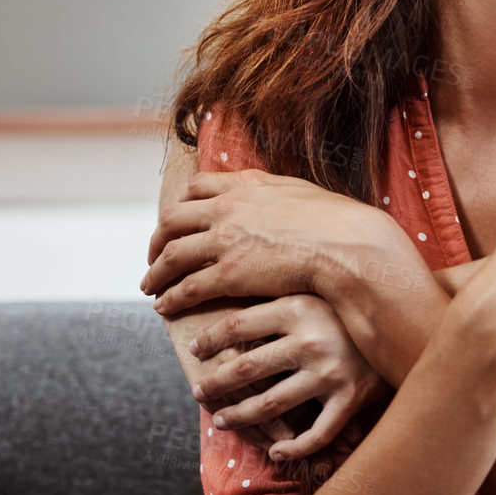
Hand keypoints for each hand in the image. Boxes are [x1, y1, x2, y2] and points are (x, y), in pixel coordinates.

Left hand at [141, 169, 419, 319]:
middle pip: (172, 220)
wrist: (345, 245)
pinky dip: (171, 297)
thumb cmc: (334, 221)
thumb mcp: (297, 190)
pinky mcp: (228, 275)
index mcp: (243, 187)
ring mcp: (224, 241)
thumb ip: (272, 189)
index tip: (177, 221)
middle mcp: (226, 209)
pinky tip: (165, 307)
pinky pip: (187, 287)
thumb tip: (265, 189)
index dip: (182, 206)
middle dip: (157, 240)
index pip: (196, 188)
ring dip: (155, 272)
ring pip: (171, 255)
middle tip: (154, 257)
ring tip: (150, 287)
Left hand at [188, 294, 387, 461]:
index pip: (238, 325)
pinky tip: (276, 451)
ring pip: (272, 405)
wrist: (410, 321)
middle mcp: (311, 340)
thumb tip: (226, 316)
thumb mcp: (314, 292)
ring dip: (240, 416)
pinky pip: (317, 434)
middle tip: (198, 393)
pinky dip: (294, 447)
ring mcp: (331, 373)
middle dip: (216, 384)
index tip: (195, 350)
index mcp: (298, 307)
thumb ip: (277, 302)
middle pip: (248, 368)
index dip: (210, 340)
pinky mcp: (351, 399)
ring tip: (221, 420)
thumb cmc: (351, 306)